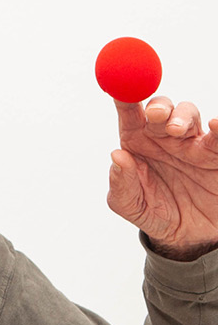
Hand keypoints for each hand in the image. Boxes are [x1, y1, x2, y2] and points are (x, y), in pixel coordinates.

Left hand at [108, 96, 217, 259]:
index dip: (124, 99)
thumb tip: (117, 157)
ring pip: (189, 115)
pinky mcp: (215, 154)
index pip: (129, 116)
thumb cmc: (154, 213)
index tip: (120, 88)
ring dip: (183, 116)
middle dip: (159, 106)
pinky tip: (216, 124)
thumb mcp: (130, 205)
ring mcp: (192, 143)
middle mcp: (164, 138)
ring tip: (177, 130)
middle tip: (156, 114)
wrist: (188, 236)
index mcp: (137, 144)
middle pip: (162, 109)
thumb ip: (121, 184)